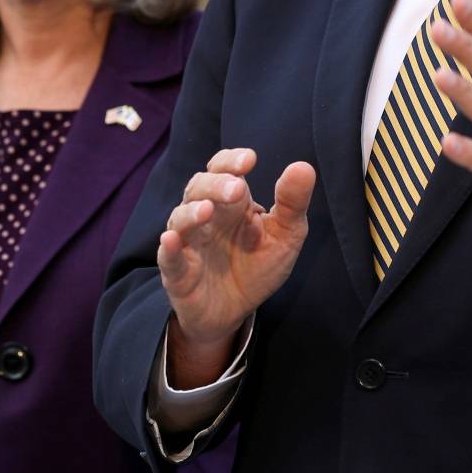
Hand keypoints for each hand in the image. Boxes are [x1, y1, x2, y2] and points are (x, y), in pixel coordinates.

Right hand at [157, 148, 314, 385]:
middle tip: (237, 189)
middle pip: (200, 188)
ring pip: (180, 218)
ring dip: (191, 212)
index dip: (231, 161)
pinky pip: (168, 257)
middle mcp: (206, 216)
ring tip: (207, 210)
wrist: (236, 312)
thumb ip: (292, 203)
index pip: (223, 170)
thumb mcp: (285, 235)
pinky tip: (171, 239)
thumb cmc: (258, 266)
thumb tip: (303, 167)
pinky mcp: (178, 273)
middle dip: (216, 185)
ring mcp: (189, 243)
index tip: (250, 160)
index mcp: (232, 203)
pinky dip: (168, 248)